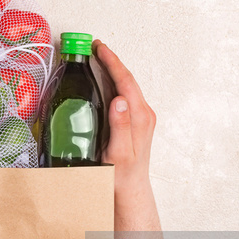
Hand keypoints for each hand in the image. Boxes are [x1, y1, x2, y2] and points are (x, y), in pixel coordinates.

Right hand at [93, 40, 161, 234]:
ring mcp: (140, 118)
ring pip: (126, 86)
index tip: (99, 48)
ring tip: (97, 58)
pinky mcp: (135, 123)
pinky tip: (103, 81)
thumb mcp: (119, 152)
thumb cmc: (121, 175)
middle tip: (95, 47)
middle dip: (111, 60)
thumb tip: (120, 99)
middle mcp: (143, 115)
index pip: (125, 81)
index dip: (112, 61)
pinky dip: (113, 82)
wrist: (129, 190)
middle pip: (127, 79)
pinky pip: (124, 95)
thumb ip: (121, 125)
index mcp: (140, 117)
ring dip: (112, 70)